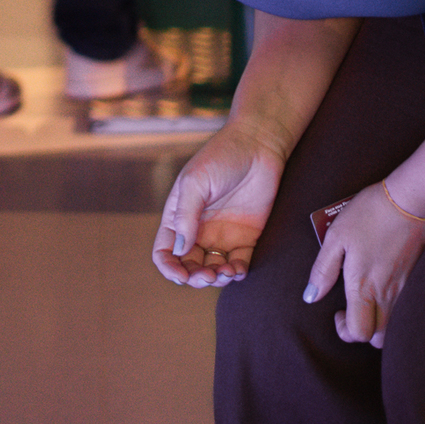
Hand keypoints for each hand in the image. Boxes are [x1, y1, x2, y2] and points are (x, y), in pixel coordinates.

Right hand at [153, 124, 283, 287]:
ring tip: (226, 273)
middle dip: (195, 278)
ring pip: (213, 269)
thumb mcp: (196, 182)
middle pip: (189, 265)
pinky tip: (239, 270)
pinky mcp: (246, 236)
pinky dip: (237, 273)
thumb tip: (179, 249)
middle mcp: (198, 229)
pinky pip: (239, 263)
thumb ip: (186, 216)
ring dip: (216, 279)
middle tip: (207, 276)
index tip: (181, 275)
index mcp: (179, 216)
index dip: (169, 267)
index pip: (165, 251)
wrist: (259, 144)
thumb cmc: (222, 156)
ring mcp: (222, 234)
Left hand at [303, 182, 424, 347]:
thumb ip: (323, 270)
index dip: (345, 331)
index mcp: (365, 287)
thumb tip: (311, 296)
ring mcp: (408, 290)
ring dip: (382, 323)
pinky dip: (398, 310)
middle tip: (355, 310)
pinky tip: (389, 289)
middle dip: (365, 332)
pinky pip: (410, 308)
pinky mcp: (421, 280)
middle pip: (380, 338)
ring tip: (372, 301)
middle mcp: (389, 295)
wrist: (411, 200)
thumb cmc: (370, 214)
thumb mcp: (336, 236)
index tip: (339, 312)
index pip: (358, 333)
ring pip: (397, 326)